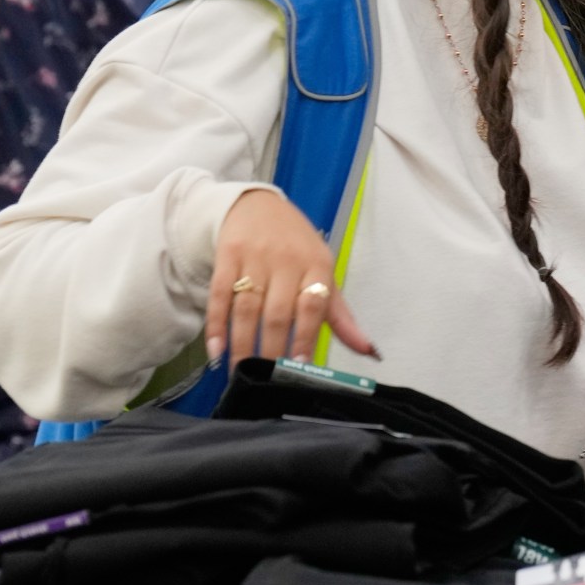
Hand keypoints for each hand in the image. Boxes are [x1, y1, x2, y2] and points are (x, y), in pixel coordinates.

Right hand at [205, 189, 378, 365]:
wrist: (257, 205)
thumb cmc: (296, 247)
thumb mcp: (322, 273)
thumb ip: (340, 315)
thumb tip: (368, 351)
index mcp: (317, 266)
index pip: (313, 305)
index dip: (305, 336)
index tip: (298, 365)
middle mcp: (286, 260)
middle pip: (277, 312)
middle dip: (270, 349)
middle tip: (262, 379)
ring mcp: (255, 257)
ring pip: (247, 307)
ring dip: (241, 343)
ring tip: (239, 371)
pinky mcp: (227, 255)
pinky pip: (220, 294)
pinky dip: (217, 324)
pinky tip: (216, 349)